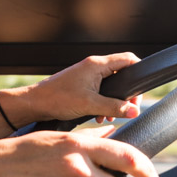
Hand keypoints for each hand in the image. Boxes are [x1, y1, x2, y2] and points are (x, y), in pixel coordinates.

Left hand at [0, 53, 143, 126]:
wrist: (35, 103)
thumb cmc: (57, 99)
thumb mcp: (90, 104)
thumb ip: (114, 107)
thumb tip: (134, 111)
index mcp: (97, 65)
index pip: (128, 59)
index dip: (139, 72)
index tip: (141, 91)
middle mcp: (94, 67)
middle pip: (122, 74)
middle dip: (126, 94)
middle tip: (127, 109)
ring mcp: (88, 75)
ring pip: (112, 85)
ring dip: (114, 101)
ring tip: (108, 116)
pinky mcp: (83, 85)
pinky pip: (101, 91)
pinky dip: (103, 103)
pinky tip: (98, 116)